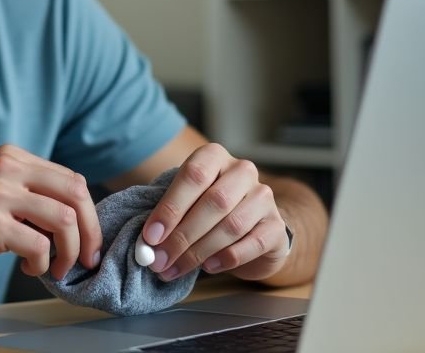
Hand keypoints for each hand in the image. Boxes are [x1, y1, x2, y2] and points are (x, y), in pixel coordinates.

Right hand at [0, 145, 102, 281]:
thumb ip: (24, 192)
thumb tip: (68, 218)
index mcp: (10, 157)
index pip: (71, 179)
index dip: (89, 213)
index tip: (87, 239)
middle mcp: (7, 169)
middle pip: (77, 194)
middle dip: (90, 232)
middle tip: (86, 258)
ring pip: (65, 220)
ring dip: (69, 252)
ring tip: (55, 267)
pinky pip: (38, 246)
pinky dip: (41, 264)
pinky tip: (26, 268)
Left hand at [141, 143, 289, 281]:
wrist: (253, 229)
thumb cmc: (208, 212)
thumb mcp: (187, 203)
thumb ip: (169, 217)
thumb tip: (147, 244)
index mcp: (214, 156)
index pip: (193, 176)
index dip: (170, 208)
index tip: (151, 237)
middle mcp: (242, 171)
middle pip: (214, 202)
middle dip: (182, 236)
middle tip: (160, 260)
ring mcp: (264, 197)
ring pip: (232, 225)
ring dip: (199, 252)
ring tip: (176, 269)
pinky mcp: (277, 226)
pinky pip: (253, 244)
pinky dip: (227, 258)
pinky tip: (209, 267)